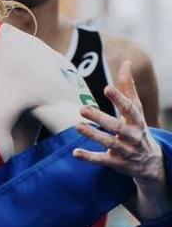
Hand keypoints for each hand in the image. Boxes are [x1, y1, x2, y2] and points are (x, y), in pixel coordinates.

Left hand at [74, 60, 168, 219]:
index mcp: (138, 121)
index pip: (130, 109)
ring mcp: (125, 151)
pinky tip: (75, 152)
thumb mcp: (135, 110)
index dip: (119, 99)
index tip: (107, 88)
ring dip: (93, 135)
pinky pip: (102, 161)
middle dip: (101, 118)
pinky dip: (89, 157)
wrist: (150, 162)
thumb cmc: (137, 128)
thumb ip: (128, 88)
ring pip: (110, 143)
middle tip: (82, 108)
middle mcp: (133, 136)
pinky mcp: (116, 163)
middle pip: (117, 127)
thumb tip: (125, 63)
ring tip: (77, 125)